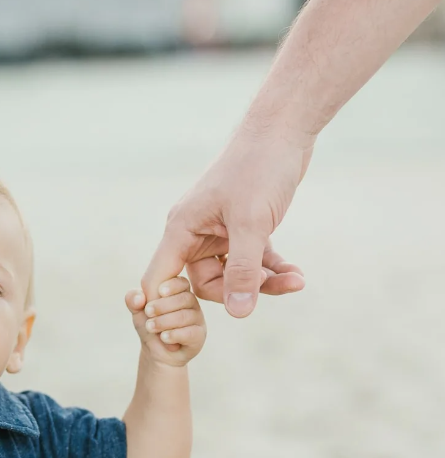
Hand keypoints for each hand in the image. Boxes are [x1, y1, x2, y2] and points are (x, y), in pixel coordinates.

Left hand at [126, 277, 205, 367]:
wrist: (156, 351)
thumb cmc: (150, 324)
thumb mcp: (137, 311)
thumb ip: (133, 299)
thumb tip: (138, 297)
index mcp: (178, 291)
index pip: (181, 282)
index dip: (172, 285)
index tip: (159, 291)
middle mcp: (191, 303)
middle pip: (185, 298)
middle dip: (163, 306)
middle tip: (148, 312)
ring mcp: (197, 319)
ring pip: (185, 316)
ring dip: (164, 322)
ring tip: (150, 327)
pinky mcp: (198, 336)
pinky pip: (191, 333)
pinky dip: (174, 335)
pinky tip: (164, 337)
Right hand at [142, 125, 309, 317]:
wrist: (283, 131)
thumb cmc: (259, 169)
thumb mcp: (252, 224)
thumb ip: (243, 270)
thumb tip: (237, 313)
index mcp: (181, 229)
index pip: (160, 279)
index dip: (168, 305)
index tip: (186, 327)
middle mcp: (194, 233)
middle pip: (204, 282)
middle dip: (239, 289)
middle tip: (276, 286)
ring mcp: (218, 231)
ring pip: (232, 273)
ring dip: (262, 280)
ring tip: (296, 280)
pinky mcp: (242, 227)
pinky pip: (250, 260)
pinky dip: (271, 267)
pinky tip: (296, 272)